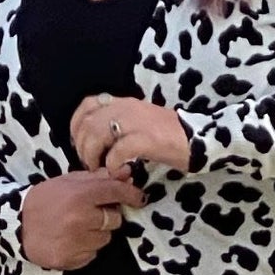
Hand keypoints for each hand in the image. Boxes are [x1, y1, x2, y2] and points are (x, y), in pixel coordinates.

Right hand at [19, 165, 147, 271]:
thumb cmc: (43, 200)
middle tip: (90, 213)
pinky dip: (86, 248)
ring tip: (76, 228)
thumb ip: (97, 178)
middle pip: (115, 220)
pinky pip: (93, 254)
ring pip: (105, 239)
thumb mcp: (67, 182)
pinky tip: (70, 240)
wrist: (16, 226)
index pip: (115, 192)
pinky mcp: (73, 260)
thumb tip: (126, 173)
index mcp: (80, 195)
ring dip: (96, 234)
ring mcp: (77, 242)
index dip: (130, 194)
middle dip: (107, 216)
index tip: (139, 197)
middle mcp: (81, 219)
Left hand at [68, 92, 192, 185]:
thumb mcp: (141, 123)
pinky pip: (118, 151)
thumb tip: (98, 142)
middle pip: (88, 123)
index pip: (88, 104)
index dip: (77, 125)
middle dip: (83, 147)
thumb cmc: (169, 137)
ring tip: (101, 169)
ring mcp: (136, 122)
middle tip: (90, 164)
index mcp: (125, 102)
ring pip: (98, 134)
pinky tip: (118, 172)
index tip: (79, 143)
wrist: (198, 140)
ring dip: (93, 156)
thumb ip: (120, 126)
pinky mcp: (146, 139)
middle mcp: (127, 108)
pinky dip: (112, 164)